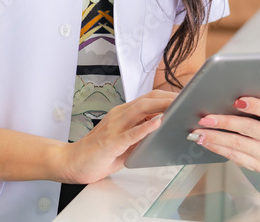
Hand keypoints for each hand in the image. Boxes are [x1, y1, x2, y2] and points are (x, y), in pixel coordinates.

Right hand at [58, 90, 176, 183]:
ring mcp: (114, 127)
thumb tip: (162, 132)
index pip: (148, 99)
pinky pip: (130, 133)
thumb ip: (140, 136)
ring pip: (140, 110)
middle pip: (147, 100)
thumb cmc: (97, 154)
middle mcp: (118, 116)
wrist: (71, 162)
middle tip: (188, 99)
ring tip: (178, 106)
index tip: (184, 98)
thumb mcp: (125, 143)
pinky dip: (145, 127)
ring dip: (161, 107)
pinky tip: (157, 123)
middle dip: (169, 98)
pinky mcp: (110, 142)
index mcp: (122, 114)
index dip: (166, 96)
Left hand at [187, 97, 259, 171]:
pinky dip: (217, 148)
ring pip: (238, 144)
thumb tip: (228, 88)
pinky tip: (206, 142)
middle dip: (224, 122)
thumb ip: (255, 96)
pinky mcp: (259, 165)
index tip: (236, 101)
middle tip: (205, 119)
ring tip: (199, 132)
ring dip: (215, 138)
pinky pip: (235, 156)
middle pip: (249, 128)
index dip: (254, 105)